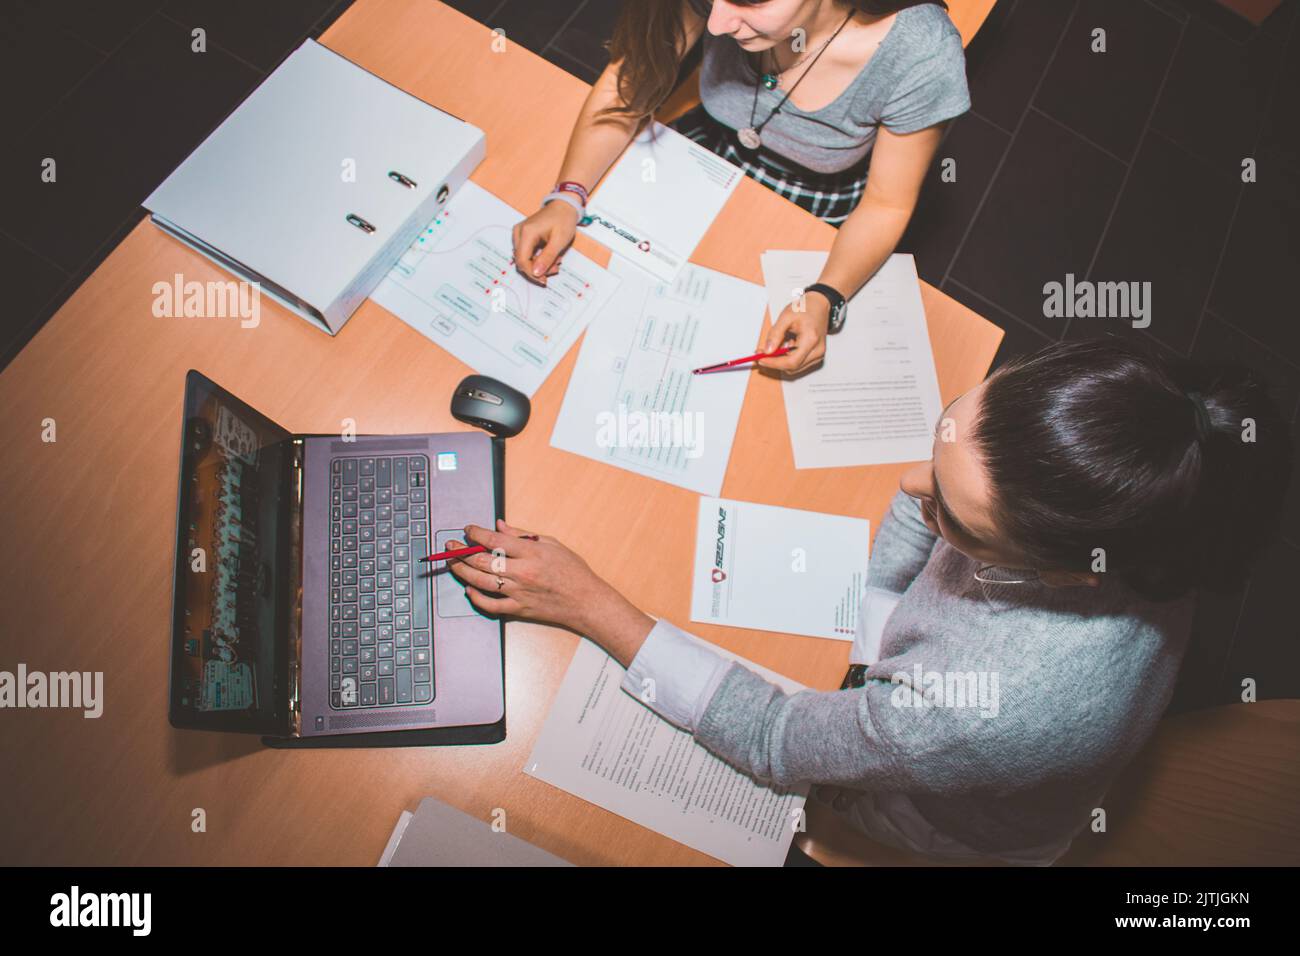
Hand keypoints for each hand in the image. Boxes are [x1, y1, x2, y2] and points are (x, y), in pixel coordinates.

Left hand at [445, 520, 623, 633]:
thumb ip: (523, 534)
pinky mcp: (519, 609)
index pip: (495, 539)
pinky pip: (491, 605)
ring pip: (482, 582)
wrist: (586, 601)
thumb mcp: (552, 544)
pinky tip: (469, 589)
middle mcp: (523, 572)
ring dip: (463, 571)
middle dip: (461, 552)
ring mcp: (519, 592)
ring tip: (452, 564)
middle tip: (450, 546)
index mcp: (532, 553)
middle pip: (483, 561)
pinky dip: (477, 598)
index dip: (476, 533)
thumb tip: (499, 524)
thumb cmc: (573, 571)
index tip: (468, 529)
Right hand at [511, 201, 579, 285]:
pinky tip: (550, 257)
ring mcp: (519, 234)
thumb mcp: (559, 241)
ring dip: (538, 265)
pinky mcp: (523, 236)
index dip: (532, 273)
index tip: (545, 279)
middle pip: (521, 261)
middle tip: (554, 269)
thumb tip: (536, 273)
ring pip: (524, 259)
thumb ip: (547, 258)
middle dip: (537, 270)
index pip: (522, 261)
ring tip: (555, 262)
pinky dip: (538, 259)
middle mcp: (519, 233)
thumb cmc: (563, 220)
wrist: (564, 206)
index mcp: (527, 233)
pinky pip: (526, 253)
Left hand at [757, 294, 828, 373]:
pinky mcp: (815, 356)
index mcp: (811, 340)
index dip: (774, 363)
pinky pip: (798, 363)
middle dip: (775, 362)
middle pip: (793, 367)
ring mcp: (818, 355)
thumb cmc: (806, 308)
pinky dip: (787, 358)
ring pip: (794, 367)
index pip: (791, 362)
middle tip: (761, 353)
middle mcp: (817, 351)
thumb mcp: (786, 317)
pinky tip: (783, 346)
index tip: (761, 359)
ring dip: (780, 360)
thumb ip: (775, 334)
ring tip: (773, 346)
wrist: (819, 305)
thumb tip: (767, 351)